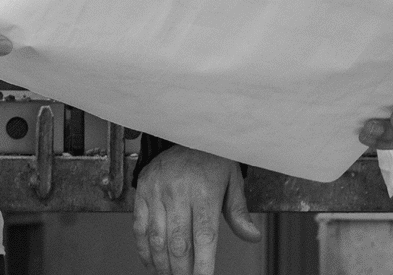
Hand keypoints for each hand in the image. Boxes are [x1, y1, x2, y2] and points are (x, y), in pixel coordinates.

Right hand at [133, 145, 260, 273]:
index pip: (204, 237)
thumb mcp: (232, 180)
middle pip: (178, 243)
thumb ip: (239, 212)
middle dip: (181, 270)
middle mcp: (180, 191)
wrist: (188, 131)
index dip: (203, 264)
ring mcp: (158, 191)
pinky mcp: (143, 190)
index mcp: (205, 190)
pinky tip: (152, 261)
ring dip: (162, 264)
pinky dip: (144, 249)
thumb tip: (253, 237)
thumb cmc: (213, 158)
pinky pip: (139, 227)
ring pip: (157, 239)